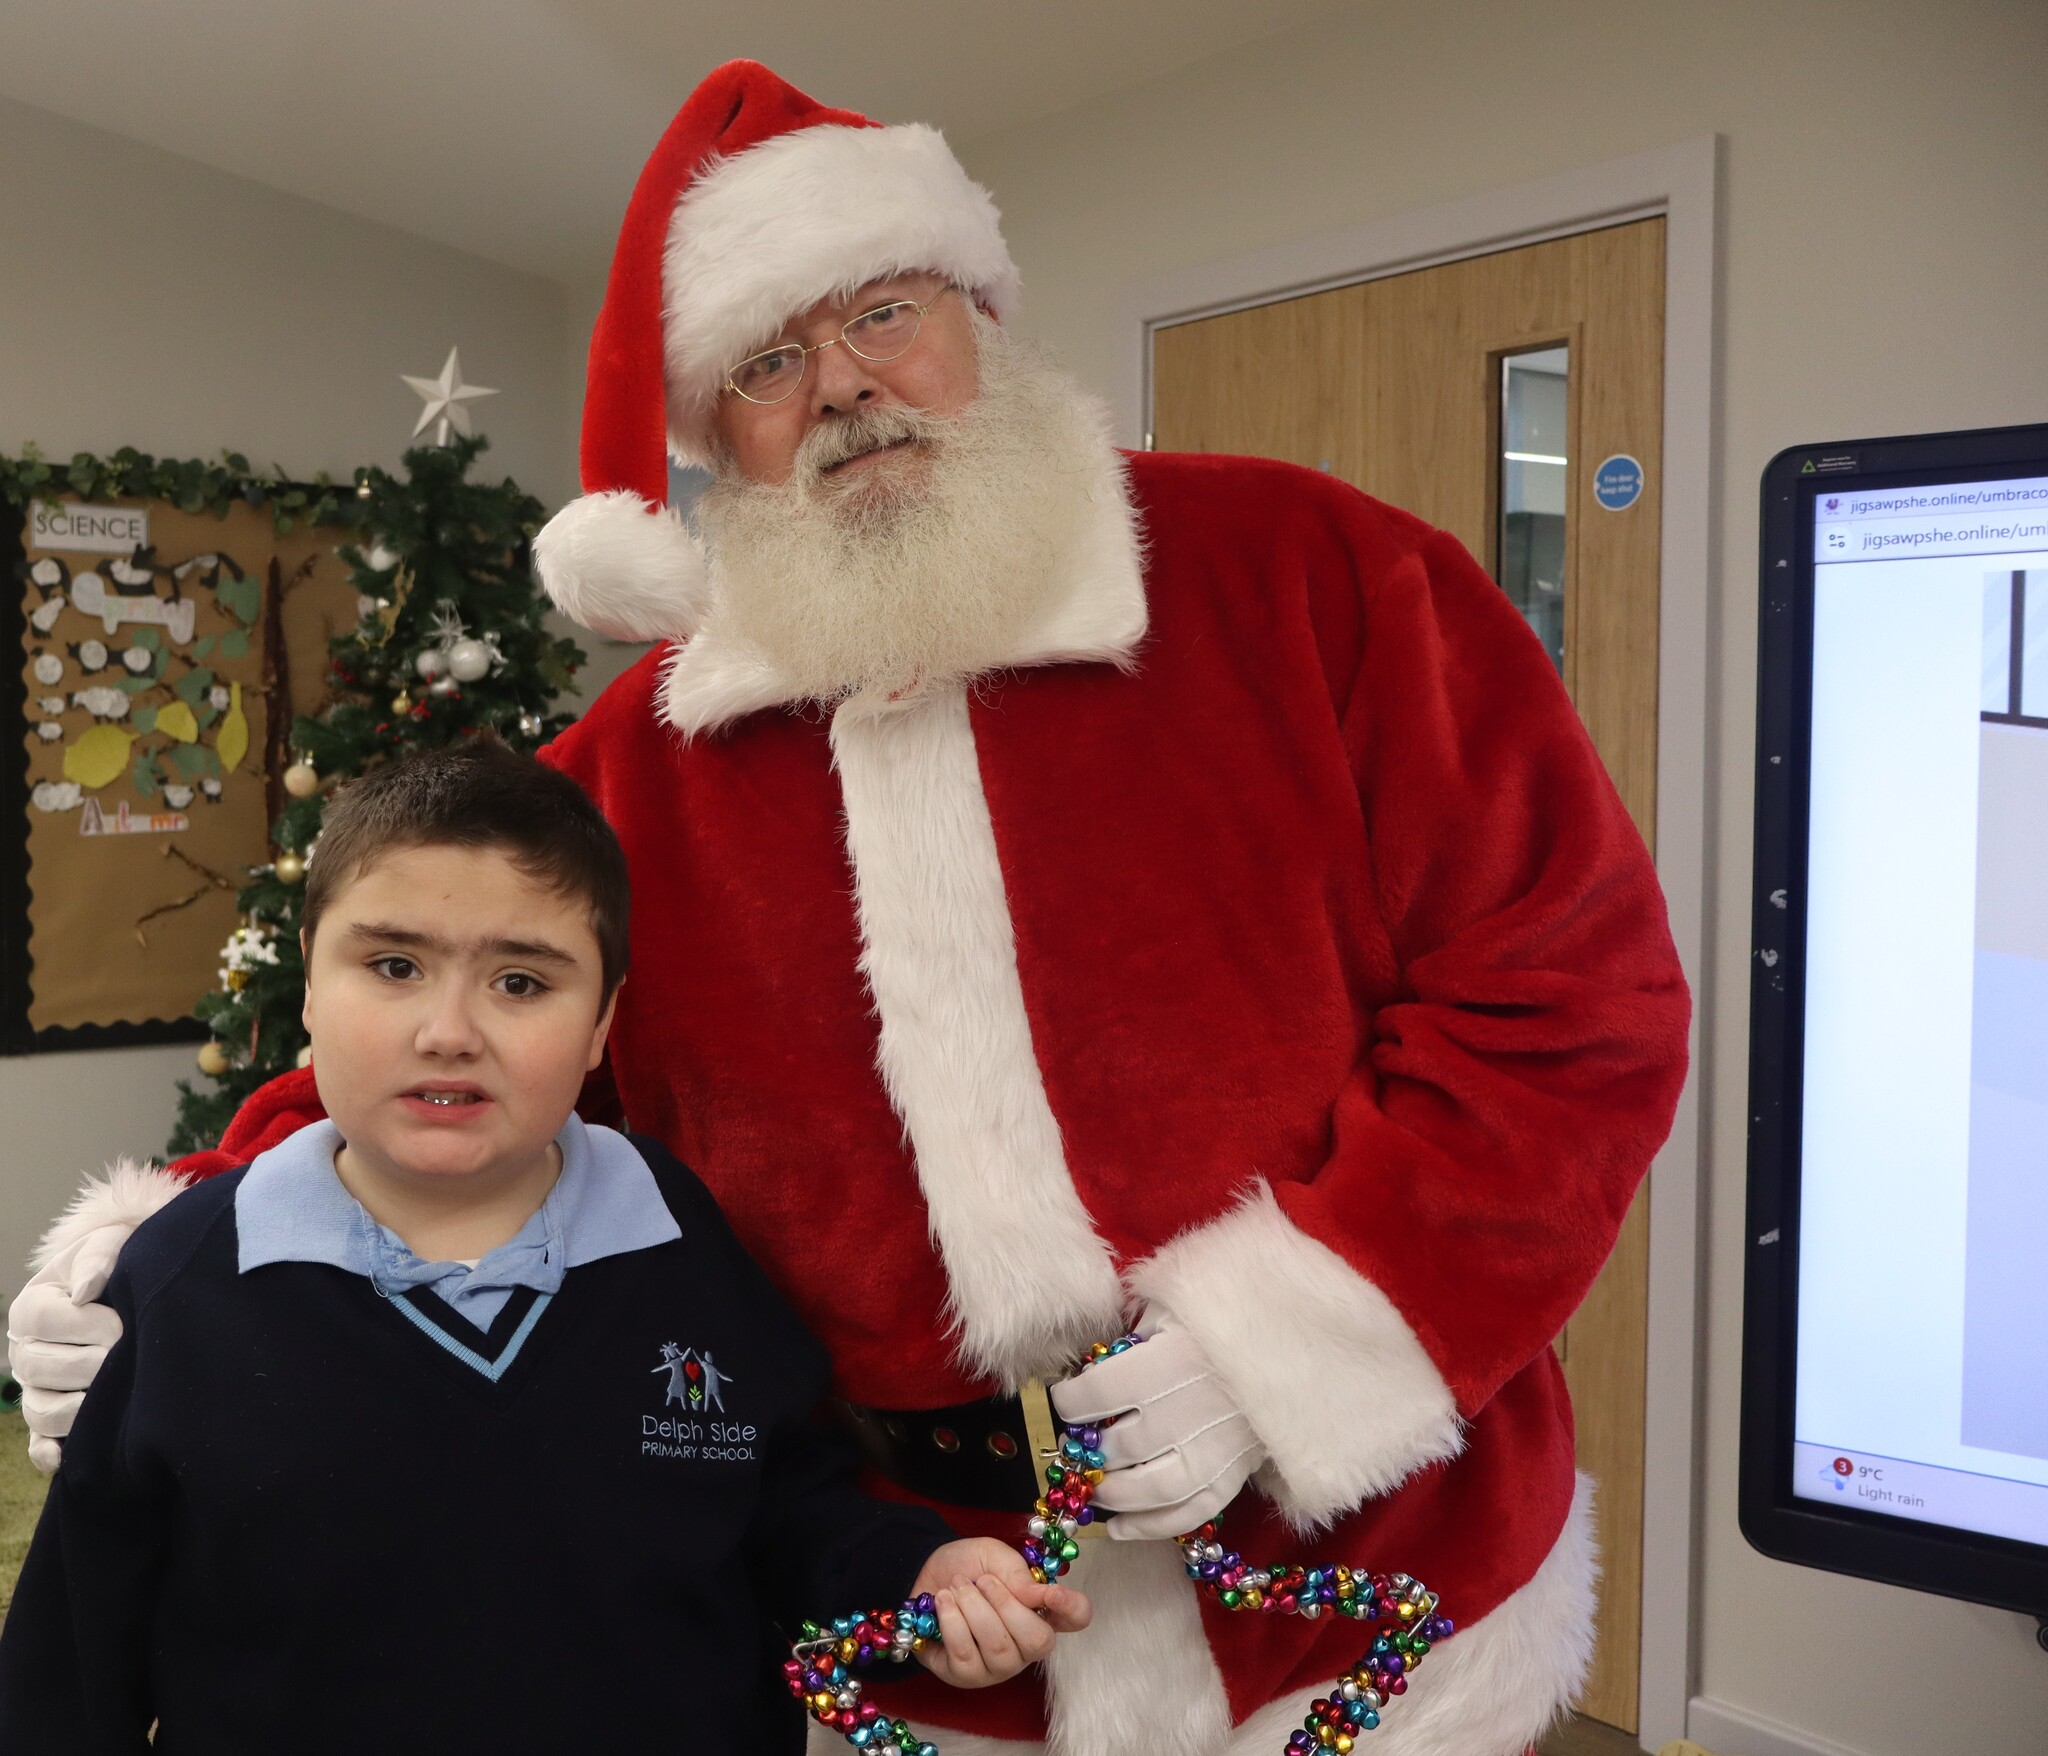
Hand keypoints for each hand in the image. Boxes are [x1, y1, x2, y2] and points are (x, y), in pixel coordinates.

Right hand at [6, 1222, 129, 1475]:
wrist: (129, 1287)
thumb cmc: (117, 1264)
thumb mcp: (109, 1244)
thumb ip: (98, 1258)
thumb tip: (85, 1291)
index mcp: (31, 1308)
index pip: (43, 1321)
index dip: (85, 1324)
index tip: (124, 1324)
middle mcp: (25, 1352)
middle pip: (43, 1368)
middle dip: (92, 1364)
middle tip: (128, 1358)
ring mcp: (34, 1389)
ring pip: (41, 1410)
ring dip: (78, 1408)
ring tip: (116, 1395)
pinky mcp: (49, 1419)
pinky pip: (40, 1444)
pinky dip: (51, 1452)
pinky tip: (69, 1456)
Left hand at [908, 1536, 1090, 1686]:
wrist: (925, 1574)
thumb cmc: (968, 1567)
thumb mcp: (994, 1557)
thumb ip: (1017, 1574)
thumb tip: (1036, 1595)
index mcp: (1041, 1612)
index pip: (1076, 1618)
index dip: (1072, 1608)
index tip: (1050, 1592)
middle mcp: (1025, 1646)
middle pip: (1037, 1641)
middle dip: (1005, 1604)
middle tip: (981, 1581)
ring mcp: (997, 1666)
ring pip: (998, 1647)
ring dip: (973, 1608)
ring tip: (956, 1587)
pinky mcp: (965, 1676)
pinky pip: (965, 1654)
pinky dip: (952, 1620)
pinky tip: (943, 1602)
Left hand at [1049, 1325, 1264, 1540]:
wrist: (1286, 1345)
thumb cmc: (1216, 1324)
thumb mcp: (1169, 1310)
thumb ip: (1131, 1338)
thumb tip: (1087, 1370)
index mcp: (1170, 1359)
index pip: (1099, 1393)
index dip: (1071, 1402)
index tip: (1064, 1401)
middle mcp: (1193, 1407)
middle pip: (1121, 1445)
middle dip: (1089, 1451)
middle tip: (1075, 1448)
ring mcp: (1219, 1446)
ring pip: (1153, 1489)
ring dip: (1113, 1496)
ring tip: (1092, 1490)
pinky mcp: (1237, 1473)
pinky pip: (1191, 1512)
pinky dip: (1152, 1526)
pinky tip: (1120, 1527)